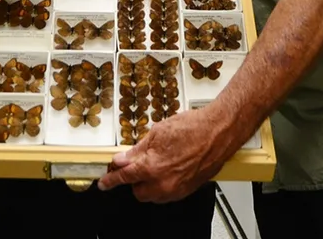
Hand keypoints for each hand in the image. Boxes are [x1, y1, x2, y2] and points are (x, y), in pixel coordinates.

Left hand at [98, 107, 229, 202]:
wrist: (218, 132)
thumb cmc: (193, 128)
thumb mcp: (158, 132)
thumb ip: (137, 149)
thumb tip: (122, 159)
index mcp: (152, 167)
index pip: (124, 178)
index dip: (110, 180)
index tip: (104, 182)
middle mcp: (163, 183)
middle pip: (137, 191)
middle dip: (134, 179)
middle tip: (137, 163)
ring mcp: (176, 190)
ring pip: (153, 195)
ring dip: (149, 183)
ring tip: (158, 161)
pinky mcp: (187, 191)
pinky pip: (167, 194)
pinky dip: (163, 184)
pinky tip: (169, 167)